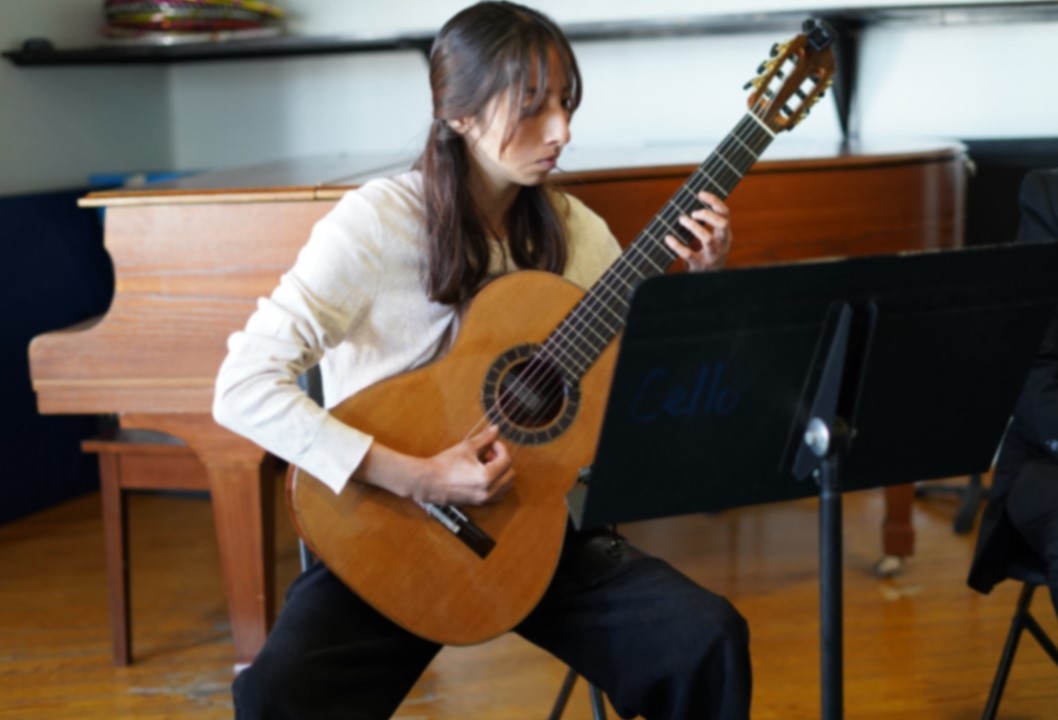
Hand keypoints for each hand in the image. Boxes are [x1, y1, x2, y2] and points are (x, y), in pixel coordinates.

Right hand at [354, 425, 514, 505]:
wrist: (427, 482)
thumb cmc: (444, 465)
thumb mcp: (466, 448)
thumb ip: (484, 439)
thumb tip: (496, 429)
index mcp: (487, 477)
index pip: (506, 460)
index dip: (500, 448)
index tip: (491, 443)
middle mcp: (489, 491)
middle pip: (510, 474)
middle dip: (502, 461)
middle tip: (488, 453)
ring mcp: (484, 500)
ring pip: (505, 486)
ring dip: (500, 473)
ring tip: (484, 464)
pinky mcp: (479, 503)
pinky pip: (497, 494)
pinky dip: (496, 483)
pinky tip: (481, 474)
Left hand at [664, 190, 731, 271]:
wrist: (708, 281)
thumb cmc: (706, 254)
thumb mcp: (711, 239)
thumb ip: (704, 225)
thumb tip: (685, 205)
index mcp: (725, 234)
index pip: (725, 213)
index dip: (714, 201)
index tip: (701, 193)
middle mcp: (721, 244)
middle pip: (722, 224)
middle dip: (707, 214)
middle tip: (693, 213)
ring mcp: (711, 255)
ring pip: (707, 238)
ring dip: (693, 227)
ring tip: (682, 220)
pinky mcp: (699, 265)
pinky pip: (688, 254)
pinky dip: (677, 245)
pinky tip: (668, 238)